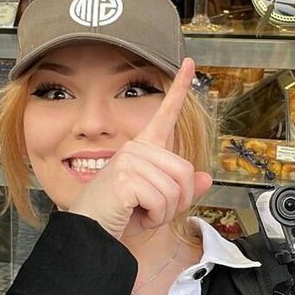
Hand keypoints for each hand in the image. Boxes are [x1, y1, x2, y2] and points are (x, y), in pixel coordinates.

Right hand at [68, 58, 213, 239]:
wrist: (89, 232)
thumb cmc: (118, 215)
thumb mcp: (157, 201)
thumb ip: (181, 189)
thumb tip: (206, 178)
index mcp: (143, 148)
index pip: (165, 113)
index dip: (179, 87)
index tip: (189, 62)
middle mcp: (136, 148)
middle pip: (184, 172)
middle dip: (177, 201)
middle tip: (154, 211)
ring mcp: (129, 161)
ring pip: (175, 189)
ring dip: (164, 212)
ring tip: (141, 213)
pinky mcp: (126, 178)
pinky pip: (161, 201)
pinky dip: (154, 217)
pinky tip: (134, 216)